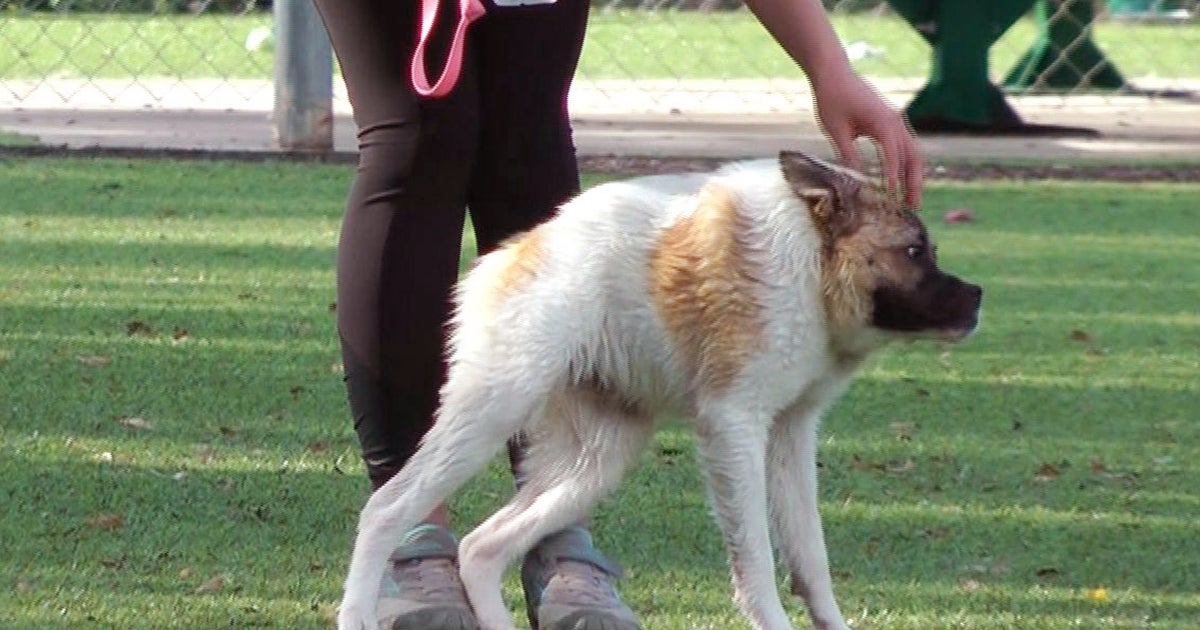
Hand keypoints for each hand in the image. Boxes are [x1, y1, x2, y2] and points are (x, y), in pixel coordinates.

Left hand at [811, 70, 923, 206]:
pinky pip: (904, 148)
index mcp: (883, 121)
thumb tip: (855, 182)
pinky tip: (902, 183)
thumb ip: (848, 154)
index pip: (893, 153)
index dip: (893, 175)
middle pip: (913, 156)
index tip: (892, 195)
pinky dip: (905, 166)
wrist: (834, 74)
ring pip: (912, 153)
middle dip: (914, 182)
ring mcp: (895, 122)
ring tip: (910, 201)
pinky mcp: (890, 123)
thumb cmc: (832, 99)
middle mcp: (895, 121)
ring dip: (913, 177)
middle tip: (913, 207)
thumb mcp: (836, 130)